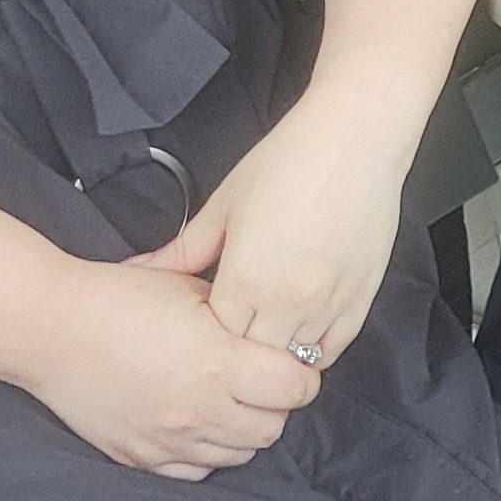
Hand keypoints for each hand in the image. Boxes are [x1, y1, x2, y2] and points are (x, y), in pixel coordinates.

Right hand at [18, 259, 320, 478]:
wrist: (52, 328)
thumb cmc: (121, 298)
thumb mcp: (192, 288)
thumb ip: (241, 314)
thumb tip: (276, 330)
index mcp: (219, 362)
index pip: (297, 388)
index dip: (301, 372)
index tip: (290, 360)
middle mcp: (200, 410)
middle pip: (273, 426)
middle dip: (276, 403)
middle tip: (260, 379)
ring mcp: (170, 441)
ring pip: (240, 453)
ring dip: (244, 428)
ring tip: (226, 397)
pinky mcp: (142, 458)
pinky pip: (198, 469)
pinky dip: (208, 450)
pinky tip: (197, 420)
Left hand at [135, 103, 411, 373]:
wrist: (355, 137)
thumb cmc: (287, 162)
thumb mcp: (224, 204)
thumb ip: (182, 251)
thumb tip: (140, 270)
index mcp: (245, 280)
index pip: (216, 340)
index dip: (209, 332)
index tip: (209, 316)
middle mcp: (287, 302)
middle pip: (254, 359)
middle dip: (241, 348)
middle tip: (236, 325)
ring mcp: (328, 305)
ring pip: (295, 363)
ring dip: (278, 350)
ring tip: (269, 325)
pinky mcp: (361, 300)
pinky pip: (333, 350)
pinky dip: (315, 348)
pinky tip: (302, 324)